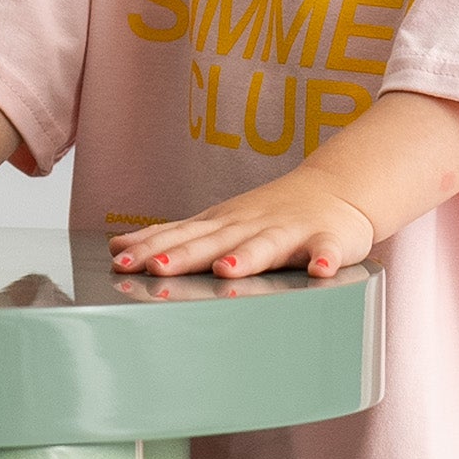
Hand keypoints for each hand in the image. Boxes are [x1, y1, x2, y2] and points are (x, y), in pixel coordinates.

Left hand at [109, 166, 375, 281]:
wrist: (338, 188)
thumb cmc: (271, 214)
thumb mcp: (218, 223)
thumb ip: (175, 238)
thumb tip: (120, 247)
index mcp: (223, 225)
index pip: (180, 236)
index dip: (150, 249)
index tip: (121, 261)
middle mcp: (251, 226)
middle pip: (214, 242)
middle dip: (184, 256)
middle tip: (156, 269)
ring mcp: (290, 231)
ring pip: (266, 246)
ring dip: (246, 257)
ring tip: (226, 271)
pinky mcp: (328, 239)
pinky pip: (327, 251)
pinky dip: (325, 259)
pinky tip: (320, 271)